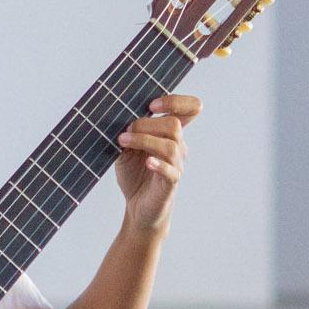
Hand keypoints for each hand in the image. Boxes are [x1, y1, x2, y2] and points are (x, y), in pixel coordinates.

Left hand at [112, 93, 200, 234]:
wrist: (136, 207)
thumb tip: (118, 115)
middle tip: (125, 131)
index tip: (152, 105)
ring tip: (123, 141)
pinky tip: (147, 162)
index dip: (176, 102)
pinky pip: (171, 170)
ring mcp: (176, 165)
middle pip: (173, 125)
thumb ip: (127, 132)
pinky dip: (159, 164)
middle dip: (147, 124)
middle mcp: (178, 147)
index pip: (190, 109)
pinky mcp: (171, 183)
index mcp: (171, 134)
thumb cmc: (134, 175)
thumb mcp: (126, 149)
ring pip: (171, 145)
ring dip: (144, 140)